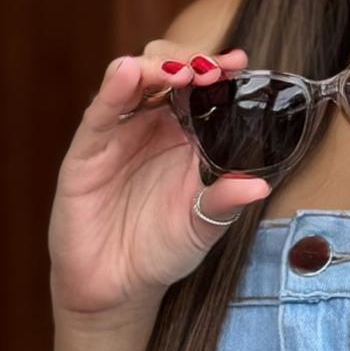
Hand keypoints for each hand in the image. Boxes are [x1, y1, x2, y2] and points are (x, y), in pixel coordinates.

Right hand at [48, 45, 271, 324]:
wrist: (117, 289)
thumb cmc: (163, 248)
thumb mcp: (202, 225)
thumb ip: (225, 203)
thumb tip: (260, 186)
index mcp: (186, 134)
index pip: (201, 87)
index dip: (218, 70)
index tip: (239, 62)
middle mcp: (153, 125)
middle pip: (168, 72)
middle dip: (190, 61)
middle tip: (212, 68)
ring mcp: (119, 133)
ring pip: (133, 80)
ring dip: (157, 67)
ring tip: (181, 71)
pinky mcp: (88, 150)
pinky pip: (100, 112)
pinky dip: (113, 88)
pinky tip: (127, 73)